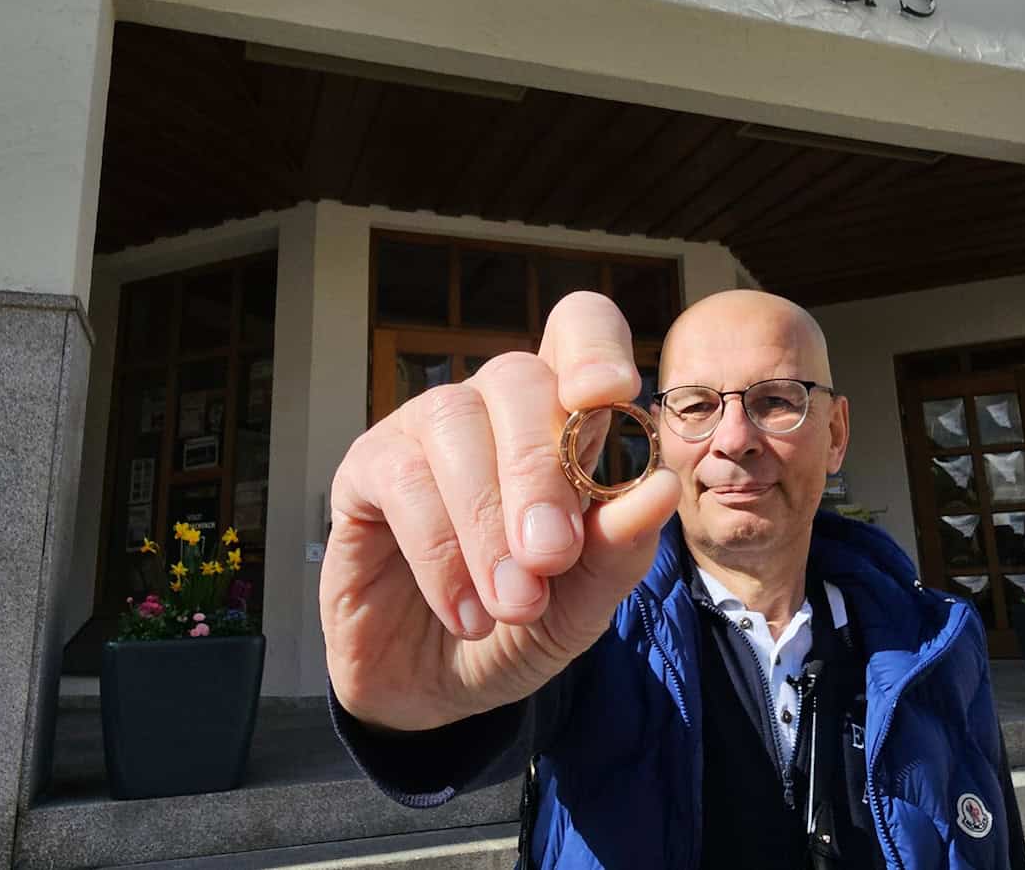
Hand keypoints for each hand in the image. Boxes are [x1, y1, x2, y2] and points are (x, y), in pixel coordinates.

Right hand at [321, 292, 680, 730]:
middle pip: (516, 377)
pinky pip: (401, 479)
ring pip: (453, 423)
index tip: (609, 396)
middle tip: (550, 558)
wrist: (437, 694)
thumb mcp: (583, 604)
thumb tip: (659, 488)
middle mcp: (490, 409)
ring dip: (487, 520)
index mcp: (560, 419)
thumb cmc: (519, 627)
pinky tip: (466, 613)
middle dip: (539, 470)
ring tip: (513, 604)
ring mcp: (421, 432)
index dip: (593, 347)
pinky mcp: (364, 471)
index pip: (578, 330)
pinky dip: (440, 552)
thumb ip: (619, 550)